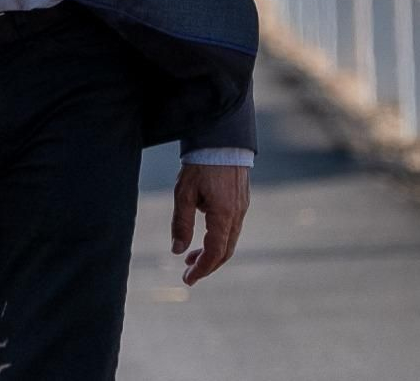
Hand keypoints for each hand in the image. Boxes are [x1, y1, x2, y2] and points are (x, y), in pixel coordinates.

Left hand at [170, 163, 249, 286]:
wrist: (220, 138)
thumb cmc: (200, 164)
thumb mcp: (183, 194)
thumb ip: (182, 224)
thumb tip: (177, 251)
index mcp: (224, 216)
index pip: (215, 253)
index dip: (202, 269)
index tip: (188, 279)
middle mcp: (237, 215)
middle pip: (225, 251)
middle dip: (207, 265)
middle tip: (188, 272)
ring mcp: (242, 207)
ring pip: (230, 240)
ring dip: (212, 252)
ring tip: (191, 256)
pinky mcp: (242, 200)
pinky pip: (232, 227)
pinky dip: (219, 238)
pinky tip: (204, 234)